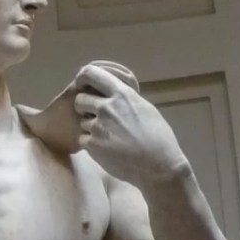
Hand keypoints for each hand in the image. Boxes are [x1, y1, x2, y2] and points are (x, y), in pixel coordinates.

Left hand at [74, 63, 187, 184]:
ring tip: (108, 138)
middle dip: (85, 107)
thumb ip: (126, 100)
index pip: (91, 73)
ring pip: (82, 121)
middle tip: (96, 117)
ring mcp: (97, 126)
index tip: (84, 85)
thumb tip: (115, 95)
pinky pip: (83, 140)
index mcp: (122, 94)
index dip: (83, 78)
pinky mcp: (92, 145)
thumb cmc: (159, 138)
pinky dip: (91, 145)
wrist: (159, 166)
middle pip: (80, 99)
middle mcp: (106, 107)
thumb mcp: (145, 109)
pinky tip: (107, 150)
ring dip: (90, 128)